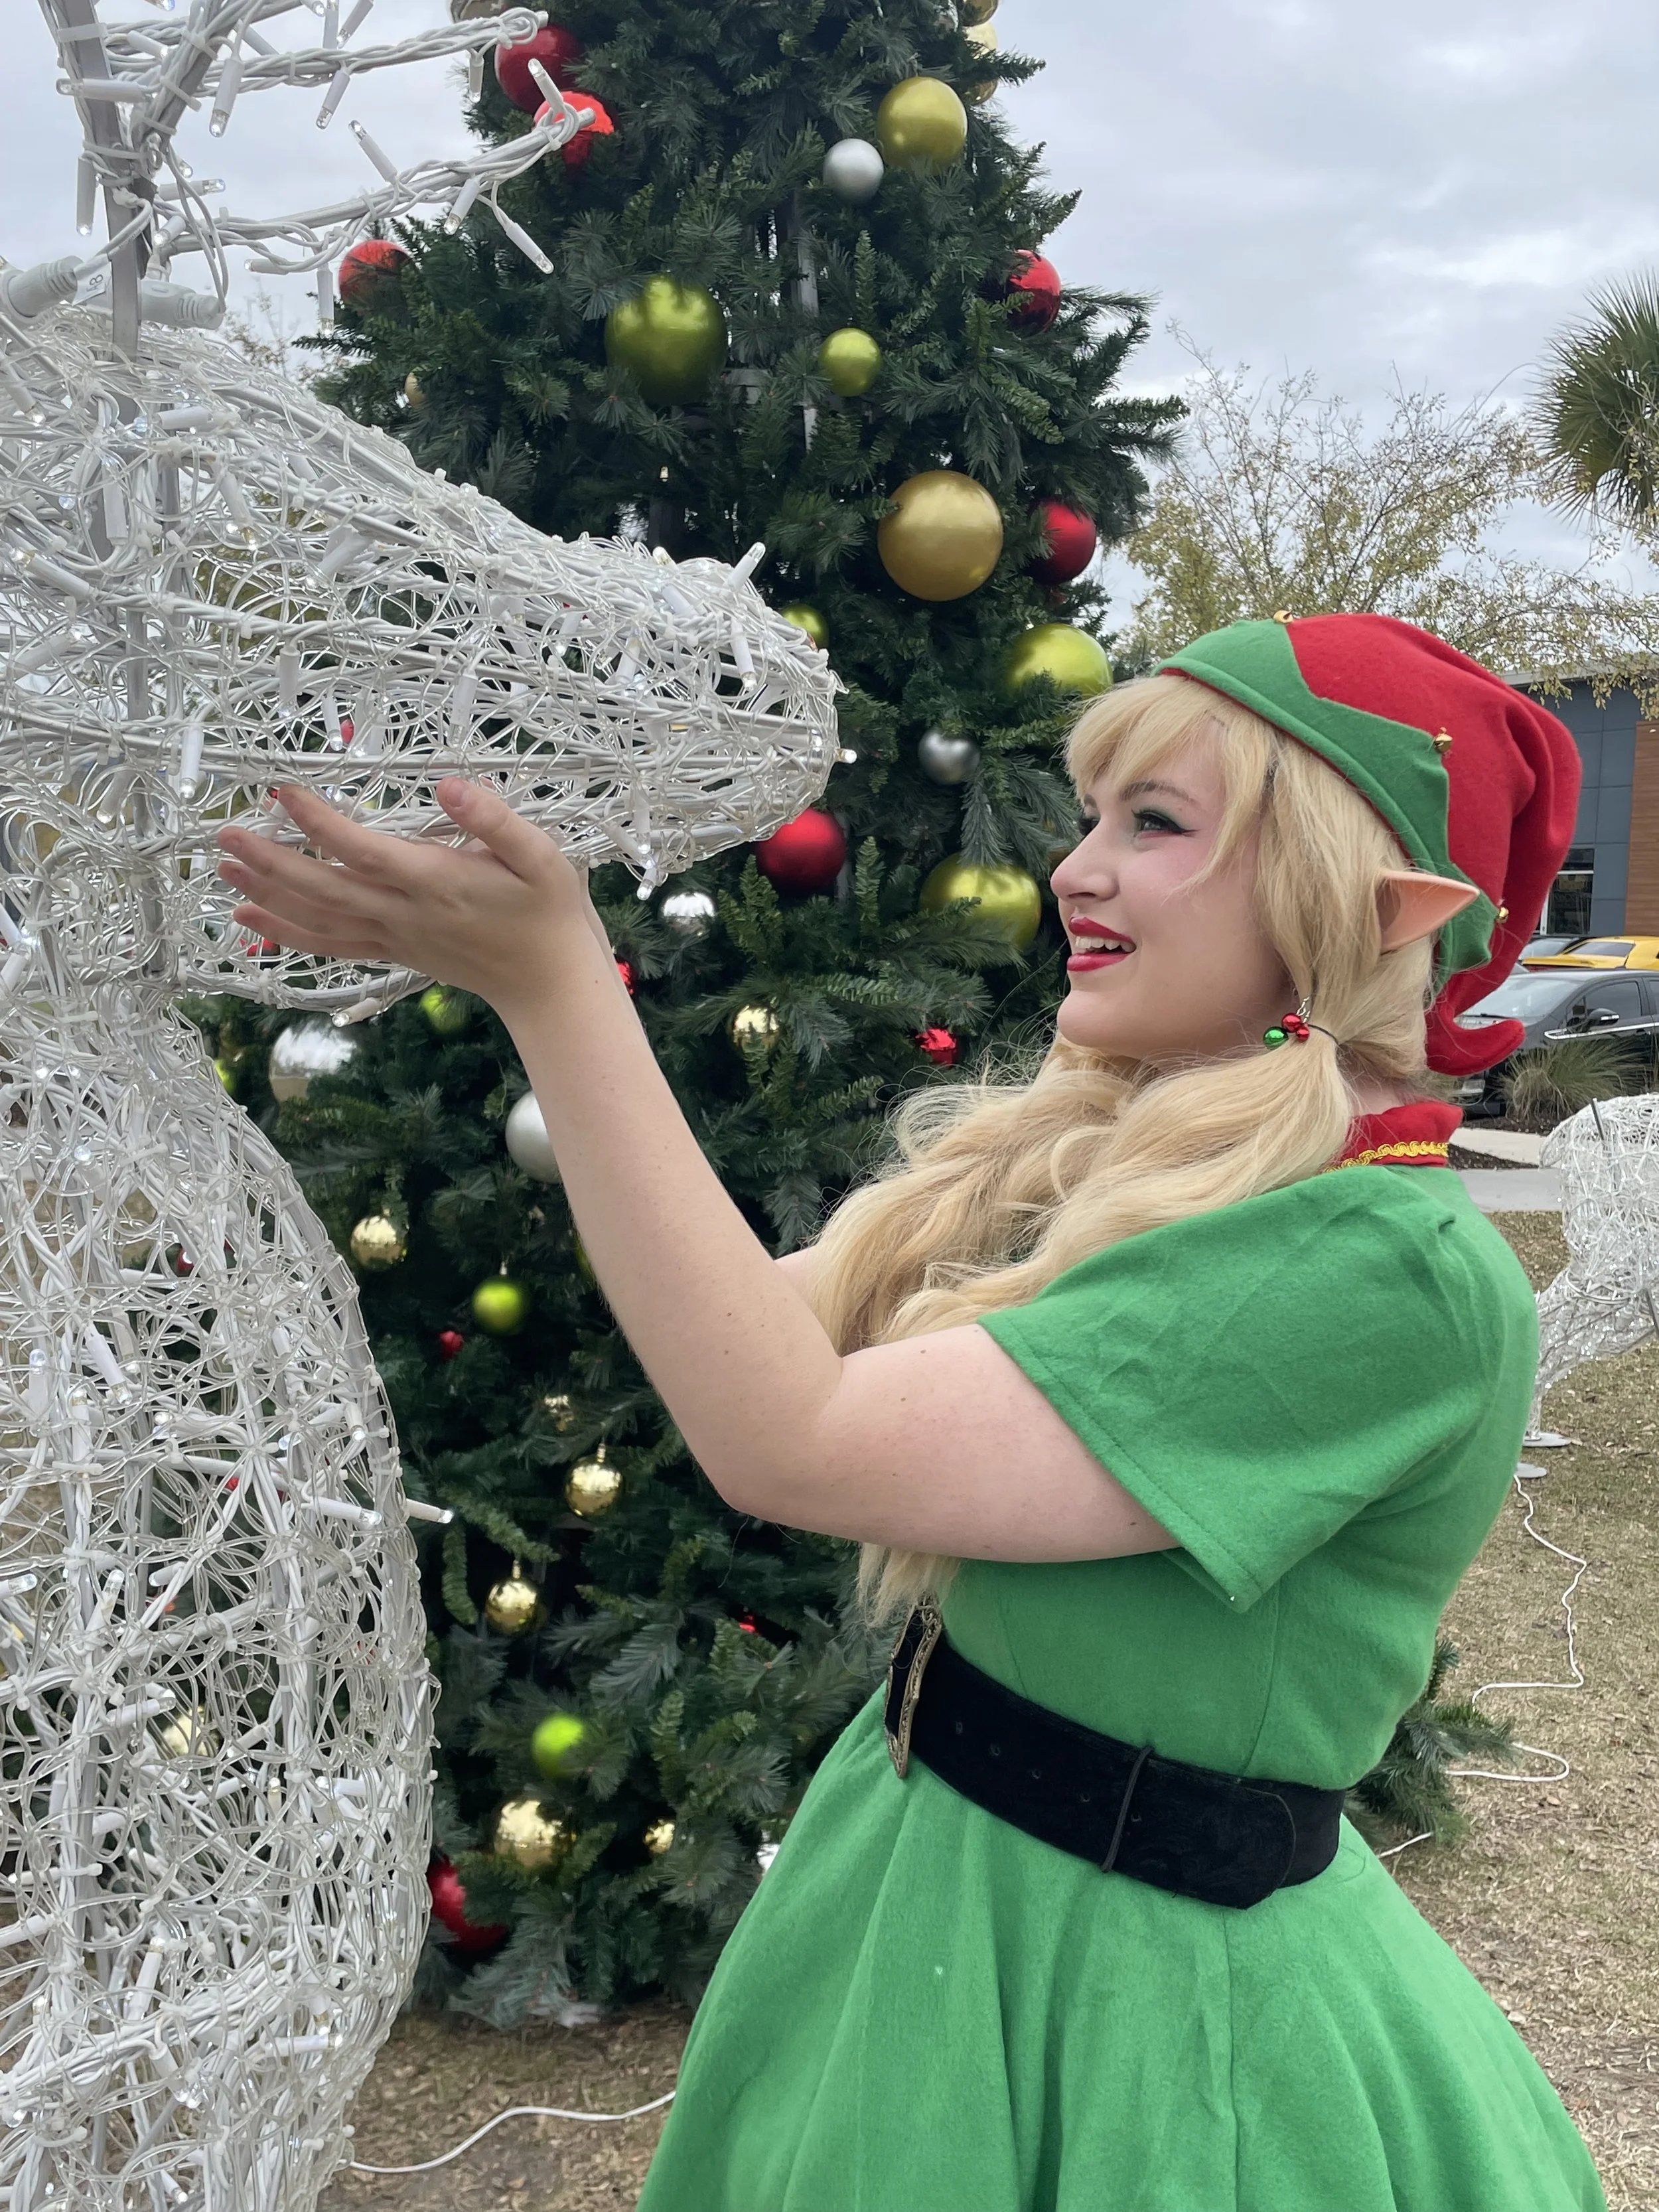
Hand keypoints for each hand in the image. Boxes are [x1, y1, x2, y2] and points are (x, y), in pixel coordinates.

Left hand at [215, 780, 612, 1017]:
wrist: (550, 983)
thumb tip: (448, 785)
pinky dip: (287, 934)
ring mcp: (395, 936)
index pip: (362, 851)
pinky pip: (330, 945)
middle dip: (270, 862)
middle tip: (225, 834)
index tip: (283, 791)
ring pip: (318, 919)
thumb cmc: (550, 913)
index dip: (318, 822)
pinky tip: (250, 921)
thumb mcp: (541, 857)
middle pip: (324, 888)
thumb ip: (495, 819)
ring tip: (223, 871)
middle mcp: (405, 913)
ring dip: (267, 897)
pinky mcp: (392, 952)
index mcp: (436, 882)